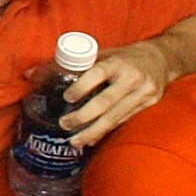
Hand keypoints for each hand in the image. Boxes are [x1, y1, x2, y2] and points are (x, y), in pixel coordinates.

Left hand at [57, 38, 171, 146]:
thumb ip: (77, 65)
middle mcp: (132, 78)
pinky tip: (93, 139)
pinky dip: (107, 131)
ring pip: (115, 117)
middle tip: (64, 125)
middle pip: (106, 102)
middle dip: (83, 117)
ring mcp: (143, 93)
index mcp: (117, 62)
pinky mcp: (149, 104)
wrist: (162, 58)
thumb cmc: (125, 56)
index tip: (67, 98)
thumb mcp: (104, 54)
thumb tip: (33, 74)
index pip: (98, 74)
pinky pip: (125, 120)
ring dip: (94, 131)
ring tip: (75, 141)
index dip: (82, 87)